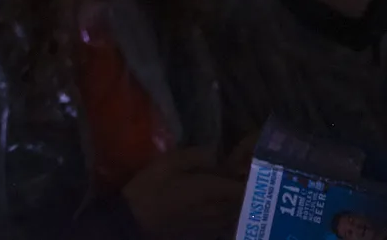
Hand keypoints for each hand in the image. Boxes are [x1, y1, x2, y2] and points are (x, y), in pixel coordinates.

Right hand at [120, 147, 245, 239]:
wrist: (136, 220)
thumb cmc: (151, 188)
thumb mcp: (168, 162)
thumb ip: (195, 156)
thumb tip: (213, 154)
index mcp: (212, 190)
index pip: (244, 186)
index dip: (249, 175)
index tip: (249, 163)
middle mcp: (219, 210)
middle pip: (243, 200)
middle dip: (244, 186)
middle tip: (239, 172)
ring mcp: (214, 225)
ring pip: (236, 212)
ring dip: (236, 200)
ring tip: (229, 188)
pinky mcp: (206, 233)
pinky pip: (226, 222)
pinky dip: (228, 213)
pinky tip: (217, 204)